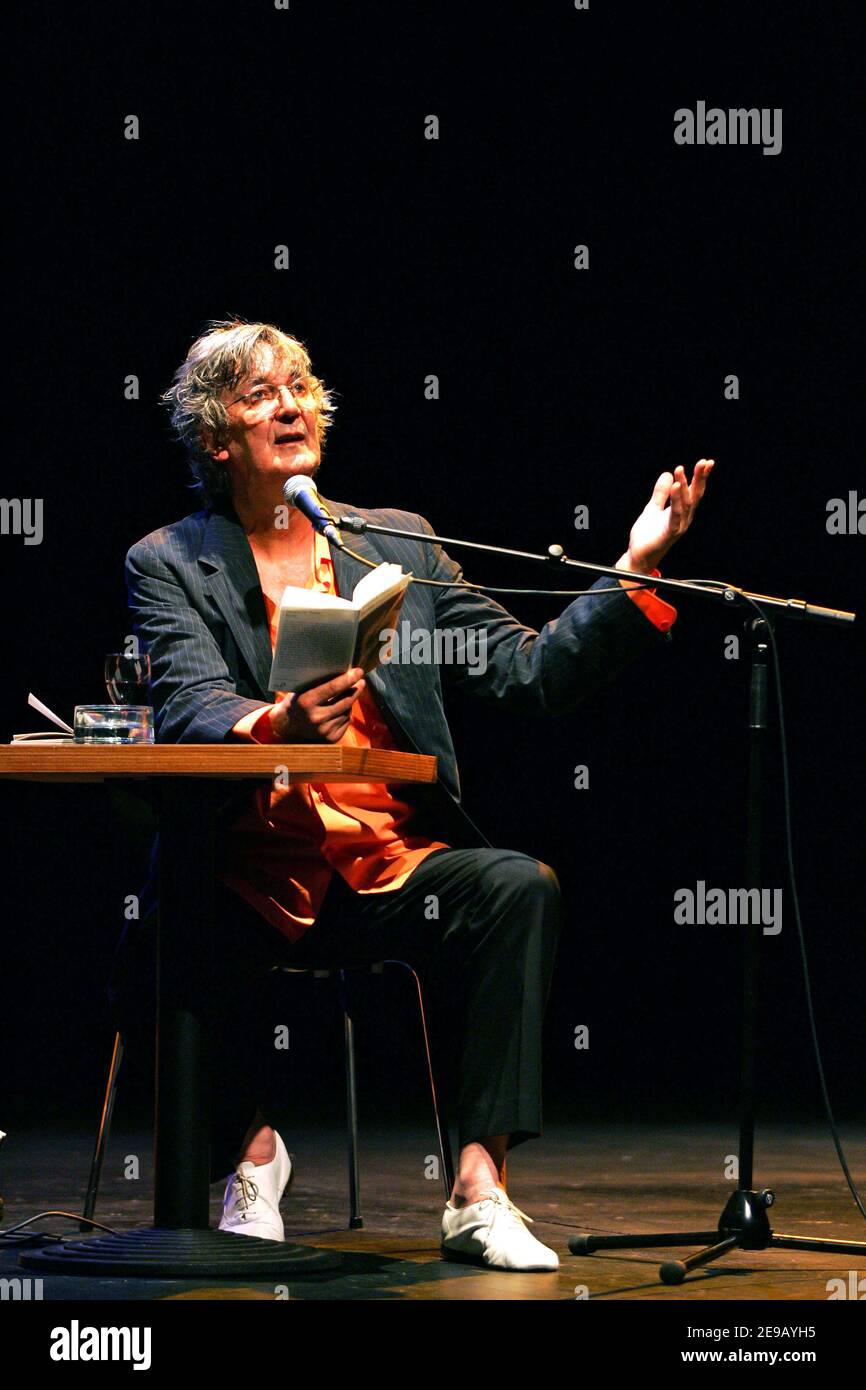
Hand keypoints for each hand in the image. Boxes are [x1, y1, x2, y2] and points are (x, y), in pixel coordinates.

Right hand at [268, 667, 365, 743]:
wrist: (286, 728)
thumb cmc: (295, 702)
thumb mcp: (301, 689)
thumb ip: (318, 682)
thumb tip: (342, 670)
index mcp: (306, 702)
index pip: (332, 688)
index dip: (348, 679)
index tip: (359, 671)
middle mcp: (316, 718)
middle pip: (345, 701)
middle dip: (356, 689)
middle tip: (361, 680)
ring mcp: (324, 730)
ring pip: (347, 711)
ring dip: (350, 701)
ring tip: (348, 693)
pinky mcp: (331, 739)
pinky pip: (346, 721)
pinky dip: (346, 713)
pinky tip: (341, 708)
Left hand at [616, 460, 713, 577]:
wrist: (639, 556)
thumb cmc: (648, 535)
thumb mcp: (652, 508)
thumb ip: (660, 493)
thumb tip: (667, 474)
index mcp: (682, 511)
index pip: (694, 491)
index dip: (700, 477)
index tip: (706, 462)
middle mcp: (684, 518)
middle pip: (695, 495)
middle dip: (700, 478)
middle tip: (704, 462)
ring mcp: (679, 525)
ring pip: (686, 503)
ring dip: (684, 485)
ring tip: (680, 469)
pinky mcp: (670, 532)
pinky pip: (675, 514)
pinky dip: (676, 500)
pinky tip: (675, 487)